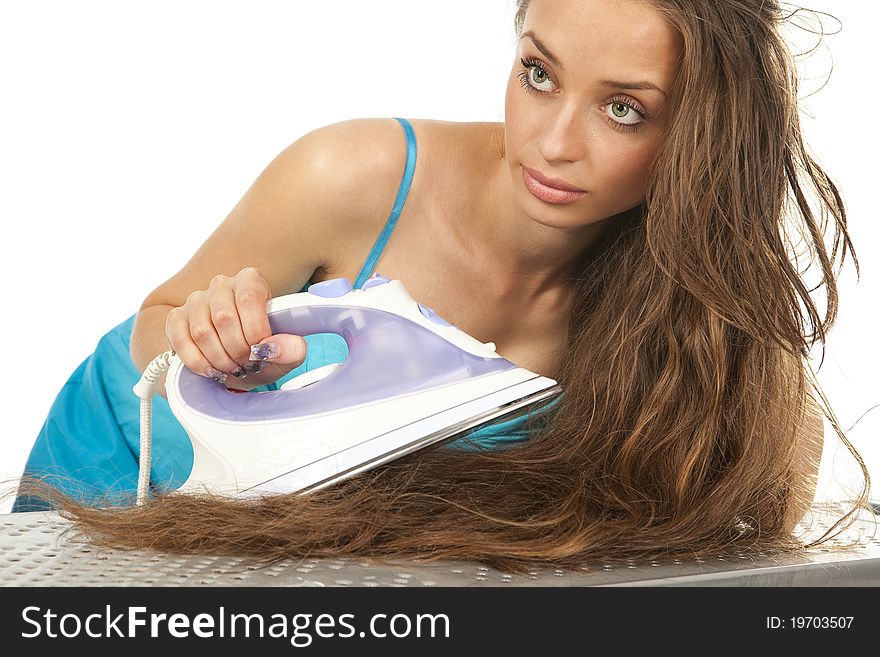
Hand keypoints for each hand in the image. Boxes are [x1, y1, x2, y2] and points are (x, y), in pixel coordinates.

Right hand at [165, 266, 306, 387]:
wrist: (235, 362)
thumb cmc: (261, 352)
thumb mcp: (285, 354)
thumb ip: (292, 350)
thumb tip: (276, 347)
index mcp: (250, 281)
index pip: (249, 298)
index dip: (255, 331)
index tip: (261, 352)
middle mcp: (221, 285)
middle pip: (225, 317)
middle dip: (238, 350)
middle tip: (247, 365)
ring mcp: (196, 300)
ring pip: (202, 331)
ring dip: (219, 359)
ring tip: (233, 369)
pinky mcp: (177, 318)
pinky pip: (180, 340)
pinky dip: (197, 361)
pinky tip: (211, 371)